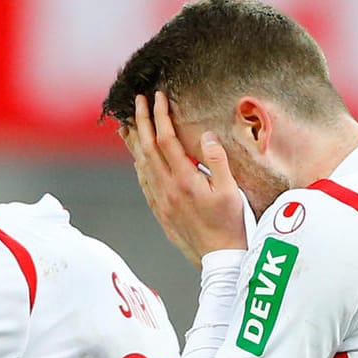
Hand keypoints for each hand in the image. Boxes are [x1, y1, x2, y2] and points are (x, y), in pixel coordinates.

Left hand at [124, 92, 246, 266]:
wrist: (219, 259)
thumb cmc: (230, 225)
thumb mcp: (231, 190)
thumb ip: (217, 160)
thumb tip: (206, 135)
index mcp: (184, 180)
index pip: (166, 140)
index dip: (160, 116)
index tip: (158, 97)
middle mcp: (167, 190)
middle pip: (148, 149)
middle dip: (141, 122)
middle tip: (136, 101)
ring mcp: (162, 202)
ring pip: (141, 166)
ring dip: (134, 143)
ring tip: (126, 124)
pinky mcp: (162, 213)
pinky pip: (144, 184)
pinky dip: (138, 166)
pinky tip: (137, 159)